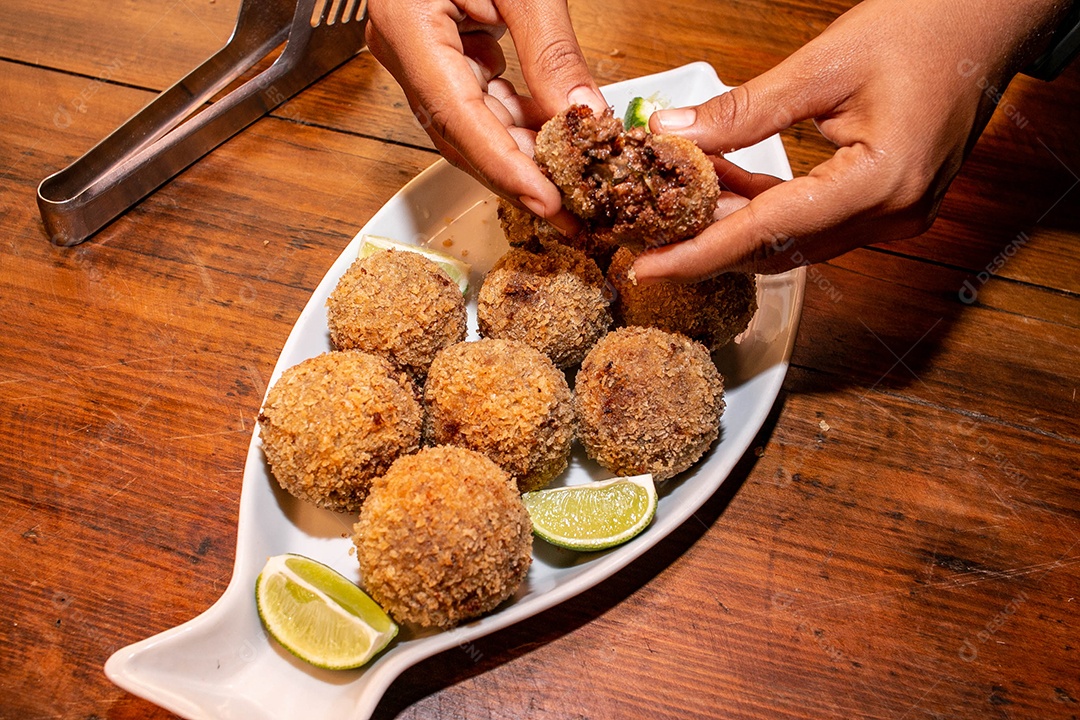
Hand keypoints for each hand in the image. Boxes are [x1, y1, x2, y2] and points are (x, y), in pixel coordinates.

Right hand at [365, 0, 605, 231]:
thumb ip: (551, 51)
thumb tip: (584, 119)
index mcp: (407, 27)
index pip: (458, 117)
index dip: (504, 168)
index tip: (548, 203)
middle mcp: (405, 52)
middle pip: (464, 136)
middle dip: (521, 179)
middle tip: (574, 217)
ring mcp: (420, 55)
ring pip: (474, 126)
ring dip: (524, 157)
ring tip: (576, 190)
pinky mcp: (442, 52)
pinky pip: (482, 101)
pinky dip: (521, 123)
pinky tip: (558, 146)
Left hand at [632, 0, 1067, 281]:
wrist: (989, 19)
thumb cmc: (925, 26)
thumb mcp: (822, 65)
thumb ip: (744, 110)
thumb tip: (673, 132)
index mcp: (882, 182)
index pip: (770, 231)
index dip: (702, 252)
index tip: (650, 267)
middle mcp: (892, 214)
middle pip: (780, 247)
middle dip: (710, 245)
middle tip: (648, 244)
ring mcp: (894, 214)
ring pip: (794, 239)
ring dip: (736, 225)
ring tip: (678, 206)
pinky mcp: (888, 204)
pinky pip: (814, 220)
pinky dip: (767, 207)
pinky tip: (725, 185)